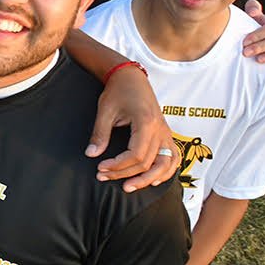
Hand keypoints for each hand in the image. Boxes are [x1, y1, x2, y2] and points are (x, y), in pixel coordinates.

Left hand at [87, 65, 175, 190]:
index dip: (118, 166)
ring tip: (129, 187)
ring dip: (148, 179)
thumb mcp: (105, 111)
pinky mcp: (166, 134)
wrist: (131, 77)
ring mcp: (166, 132)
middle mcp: (160, 130)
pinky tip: (153, 180)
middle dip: (125, 174)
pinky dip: (166, 171)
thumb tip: (91, 155)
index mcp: (146, 123)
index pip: (136, 155)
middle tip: (103, 177)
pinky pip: (173, 157)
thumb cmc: (118, 91)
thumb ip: (100, 134)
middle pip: (148, 163)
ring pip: (165, 164)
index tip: (100, 168)